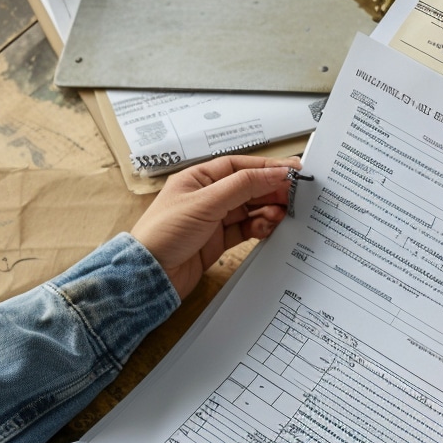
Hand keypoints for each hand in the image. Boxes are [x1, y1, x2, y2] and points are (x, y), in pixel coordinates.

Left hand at [130, 156, 298, 298]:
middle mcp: (207, 196)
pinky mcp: (218, 241)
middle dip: (271, 189)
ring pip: (250, 208)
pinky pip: (246, 228)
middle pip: (248, 186)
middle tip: (293, 194)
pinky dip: (259, 226)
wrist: (150, 275)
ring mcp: (214, 219)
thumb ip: (243, 186)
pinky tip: (267, 226)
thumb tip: (273, 173)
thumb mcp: (206, 203)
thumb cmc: (163, 233)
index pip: (240, 166)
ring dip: (268, 209)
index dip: (266, 167)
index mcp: (199, 178)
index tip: (291, 170)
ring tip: (281, 213)